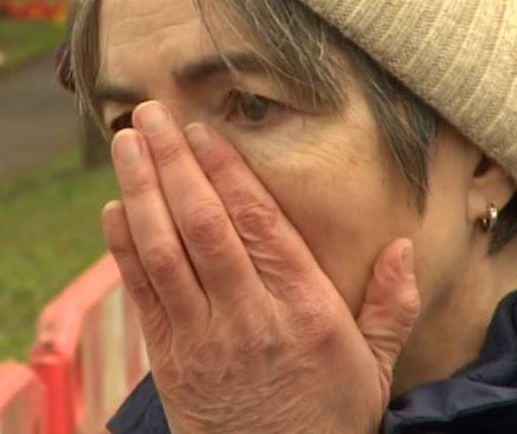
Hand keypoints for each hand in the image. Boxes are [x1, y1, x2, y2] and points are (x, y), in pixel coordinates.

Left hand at [101, 101, 420, 432]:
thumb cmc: (326, 417)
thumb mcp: (373, 366)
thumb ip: (389, 305)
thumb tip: (401, 246)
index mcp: (303, 308)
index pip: (257, 224)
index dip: (225, 172)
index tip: (202, 130)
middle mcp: (248, 315)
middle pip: (202, 225)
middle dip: (173, 163)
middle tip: (150, 113)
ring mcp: (201, 336)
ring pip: (163, 251)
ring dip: (140, 191)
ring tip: (125, 143)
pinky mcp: (168, 357)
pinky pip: (140, 293)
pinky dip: (123, 247)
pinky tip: (114, 206)